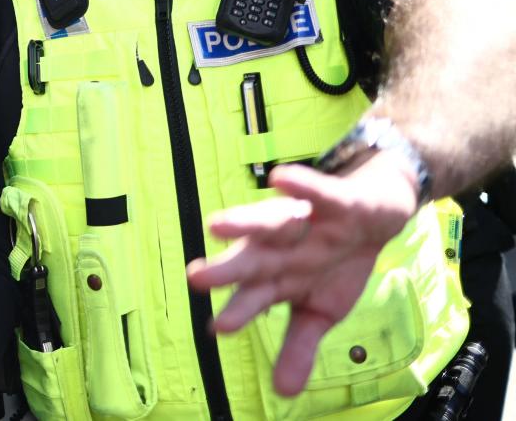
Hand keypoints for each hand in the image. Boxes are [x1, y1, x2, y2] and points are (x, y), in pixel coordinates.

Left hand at [185, 152, 417, 395]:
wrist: (376, 213)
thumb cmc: (335, 261)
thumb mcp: (322, 310)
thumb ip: (299, 346)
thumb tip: (283, 393)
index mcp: (278, 276)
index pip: (254, 297)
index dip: (237, 312)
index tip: (216, 328)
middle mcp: (283, 248)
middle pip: (252, 259)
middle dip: (227, 270)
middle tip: (197, 278)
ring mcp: (305, 221)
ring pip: (271, 223)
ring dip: (245, 223)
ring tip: (216, 226)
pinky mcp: (332, 200)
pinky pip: (316, 191)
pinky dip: (301, 185)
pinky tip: (281, 180)